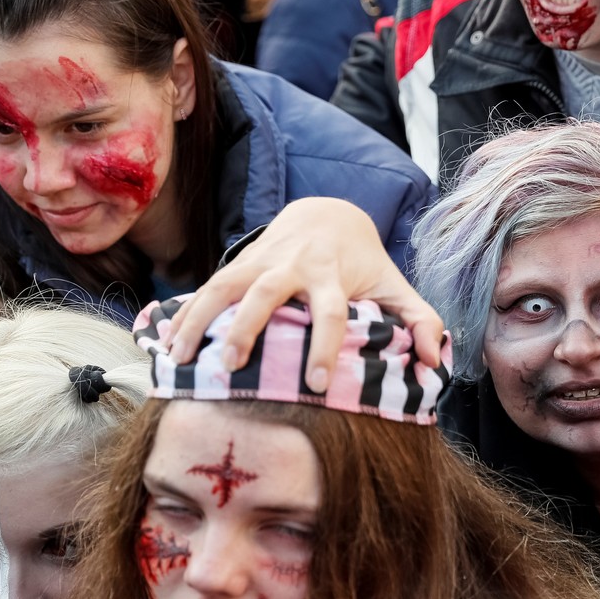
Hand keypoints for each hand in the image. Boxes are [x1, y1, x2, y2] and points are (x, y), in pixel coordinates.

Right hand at [168, 198, 443, 390]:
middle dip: (247, 328)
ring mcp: (260, 261)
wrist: (328, 214)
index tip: (318, 384)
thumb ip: (422, 321)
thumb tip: (435, 360)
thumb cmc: (365, 264)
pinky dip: (184, 314)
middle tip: (232, 367)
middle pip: (265, 293)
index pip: (331, 312)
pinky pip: (205, 287)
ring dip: (199, 319)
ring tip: (180, 358)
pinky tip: (165, 345)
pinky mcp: (239, 263)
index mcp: (333, 276)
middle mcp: (293, 265)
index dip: (325, 346)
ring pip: (224, 285)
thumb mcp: (397, 287)